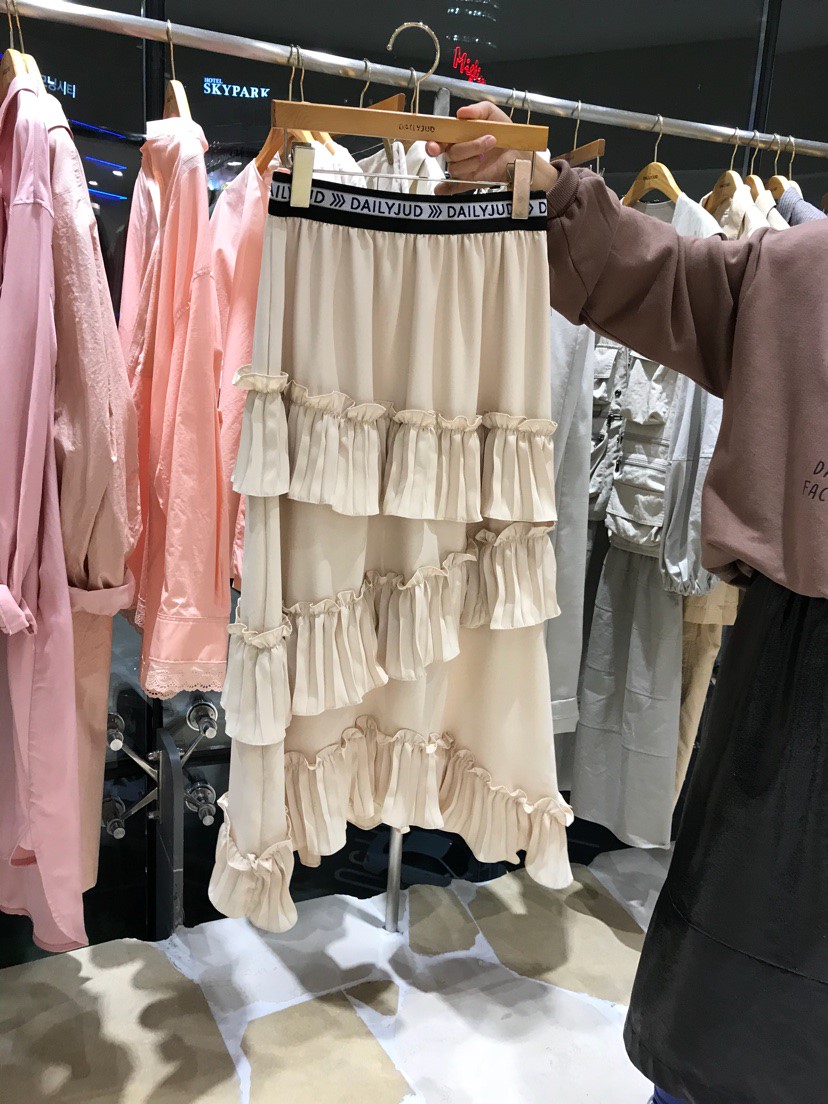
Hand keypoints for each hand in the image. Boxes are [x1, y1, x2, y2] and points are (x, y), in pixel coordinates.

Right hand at [425, 101, 558, 195]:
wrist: (520, 153)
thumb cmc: (506, 134)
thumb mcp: (493, 114)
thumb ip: (478, 110)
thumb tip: (461, 112)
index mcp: (459, 135)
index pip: (439, 139)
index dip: (433, 142)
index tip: (436, 145)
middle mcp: (459, 151)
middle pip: (450, 153)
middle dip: (463, 149)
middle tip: (471, 149)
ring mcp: (464, 167)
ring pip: (457, 166)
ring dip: (474, 155)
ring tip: (490, 146)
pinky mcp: (470, 181)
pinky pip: (453, 187)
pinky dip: (445, 190)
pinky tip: (441, 190)